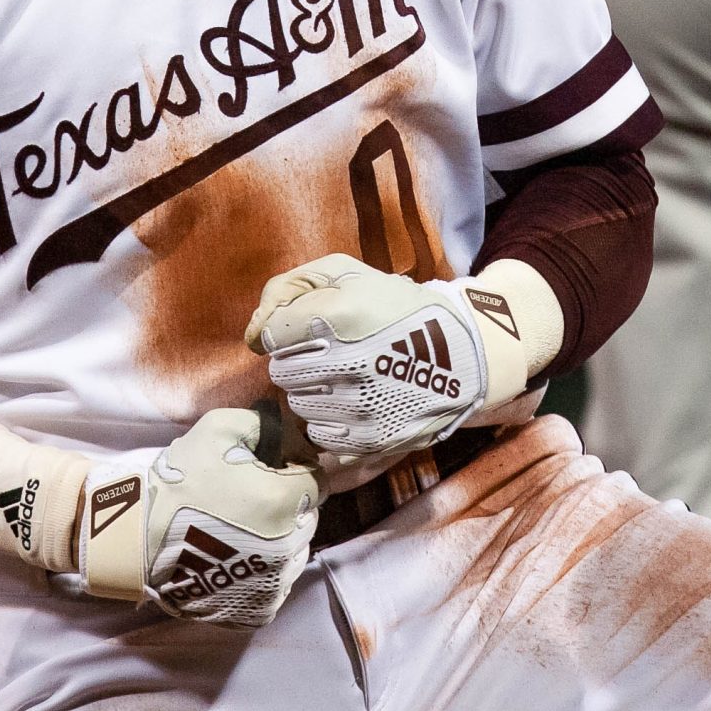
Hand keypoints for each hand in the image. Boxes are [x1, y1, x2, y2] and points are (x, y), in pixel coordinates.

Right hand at [78, 409, 318, 627]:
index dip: (293, 471)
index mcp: (284, 500)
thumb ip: (265, 424)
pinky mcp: (260, 609)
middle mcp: (288, 545)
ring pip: (296, 551)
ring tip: (241, 529)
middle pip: (307, 517)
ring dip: (279, 537)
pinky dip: (265, 570)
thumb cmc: (179, 481)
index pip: (316, 481)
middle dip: (287, 504)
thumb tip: (294, 433)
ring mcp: (275, 582)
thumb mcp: (218, 429)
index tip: (268, 471)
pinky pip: (279, 583)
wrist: (137, 538)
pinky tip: (236, 556)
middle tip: (250, 498)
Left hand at [244, 254, 534, 470]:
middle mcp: (346, 363)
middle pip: (281, 372)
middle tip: (328, 353)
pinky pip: (320, 433)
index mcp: (338, 316)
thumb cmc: (394, 308)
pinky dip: (330, 419)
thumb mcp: (345, 273)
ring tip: (344, 376)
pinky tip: (353, 401)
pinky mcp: (370, 438)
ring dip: (312, 391)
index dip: (287, 329)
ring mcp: (359, 405)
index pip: (270, 334)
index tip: (311, 328)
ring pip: (298, 404)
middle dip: (298, 360)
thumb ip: (286, 289)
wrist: (459, 354)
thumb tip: (251, 335)